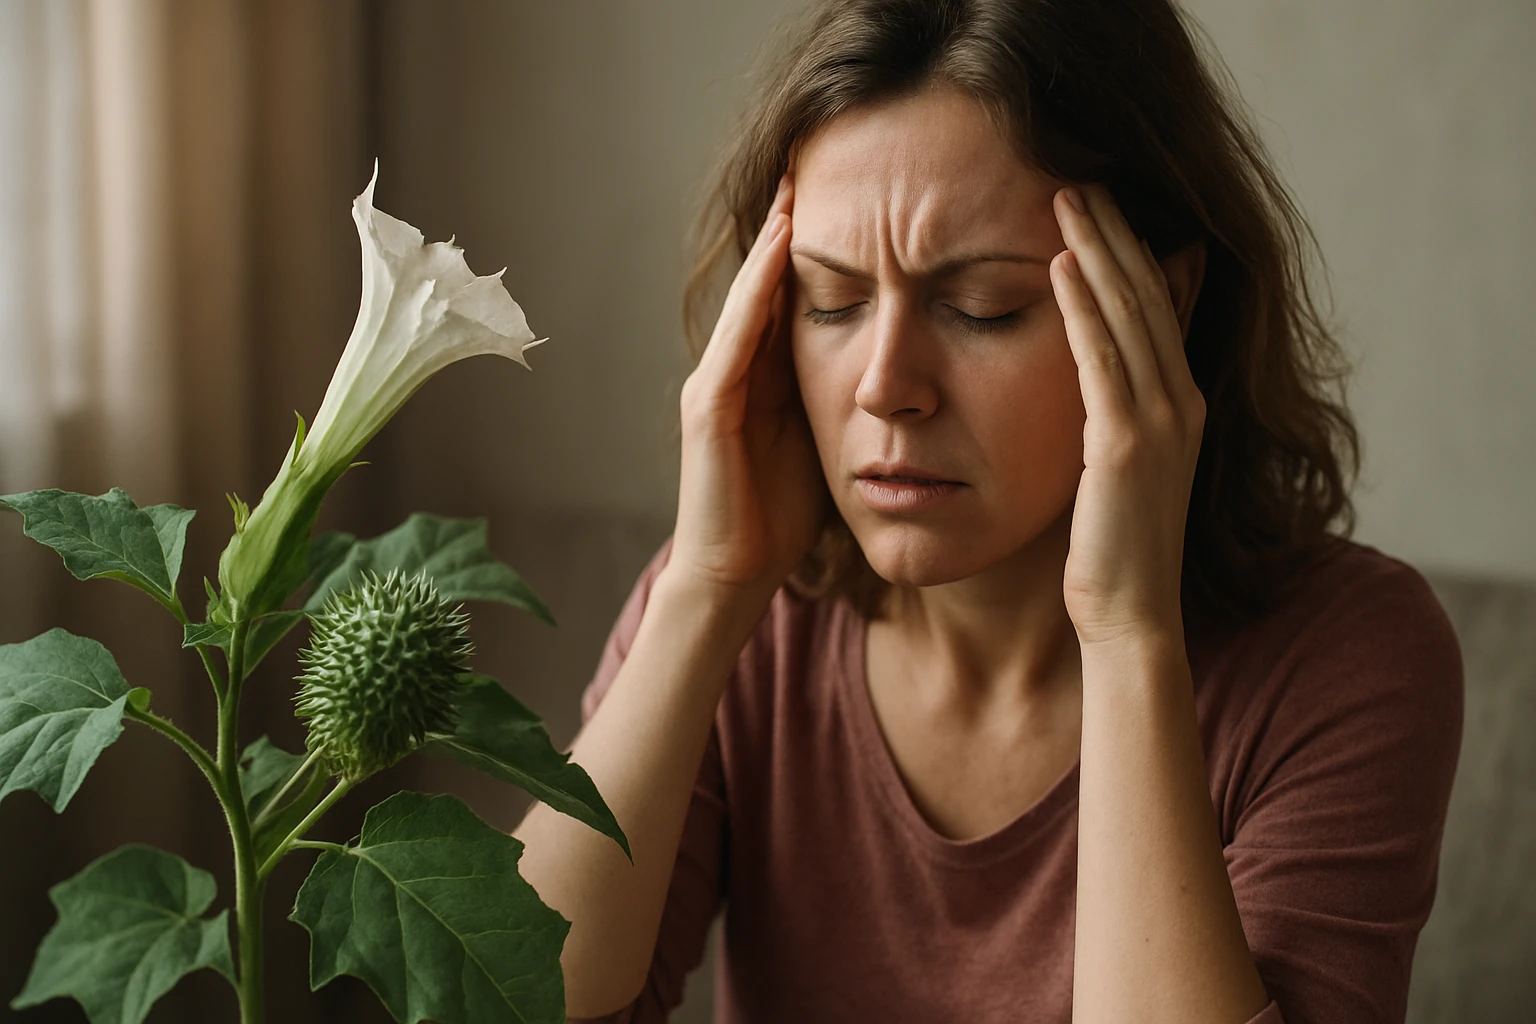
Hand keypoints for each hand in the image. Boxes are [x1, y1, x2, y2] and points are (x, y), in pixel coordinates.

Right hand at [670, 172, 827, 602]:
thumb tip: (902, 369)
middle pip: (768, 282)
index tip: (853, 196)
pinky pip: (737, 336)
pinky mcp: (709, 408)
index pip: (793, 296)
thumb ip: (845, 398)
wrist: (735, 575)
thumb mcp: (827, 441)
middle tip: (817, 163)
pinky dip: (757, 289)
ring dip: (774, 240)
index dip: (819, 247)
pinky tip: (780, 248)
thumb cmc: (782, 516)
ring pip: (750, 297)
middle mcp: (735, 369)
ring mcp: (716, 384)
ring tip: (799, 185)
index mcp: (766, 377)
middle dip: (792, 225)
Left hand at [1050, 184, 1205, 647]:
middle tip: (1080, 177)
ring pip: (1130, 314)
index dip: (1132, 252)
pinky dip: (1083, 306)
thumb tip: (1086, 383)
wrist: (1130, 618)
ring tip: (1067, 196)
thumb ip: (1111, 418)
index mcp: (1181, 407)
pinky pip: (1102, 359)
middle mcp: (1182, 403)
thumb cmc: (1112, 552)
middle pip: (1150, 295)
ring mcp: (1161, 421)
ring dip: (1098, 250)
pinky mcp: (1127, 444)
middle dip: (1115, 233)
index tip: (1099, 207)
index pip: (1159, 310)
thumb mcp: (1116, 472)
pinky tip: (1058, 265)